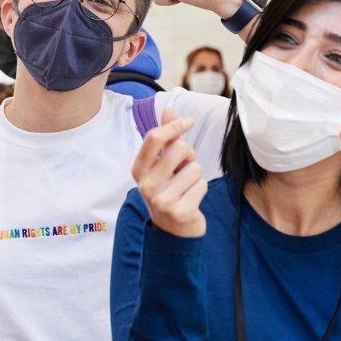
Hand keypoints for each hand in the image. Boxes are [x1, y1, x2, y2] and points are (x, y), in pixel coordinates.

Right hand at [131, 107, 206, 237]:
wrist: (173, 230)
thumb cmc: (169, 190)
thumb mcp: (162, 164)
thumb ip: (165, 138)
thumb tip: (169, 109)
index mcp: (138, 170)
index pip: (154, 138)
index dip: (174, 126)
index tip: (189, 121)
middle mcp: (146, 185)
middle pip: (179, 149)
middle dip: (189, 155)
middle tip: (184, 169)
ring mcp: (161, 200)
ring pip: (194, 168)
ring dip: (196, 175)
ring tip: (186, 187)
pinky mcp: (179, 211)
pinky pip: (202, 185)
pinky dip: (201, 189)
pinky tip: (191, 199)